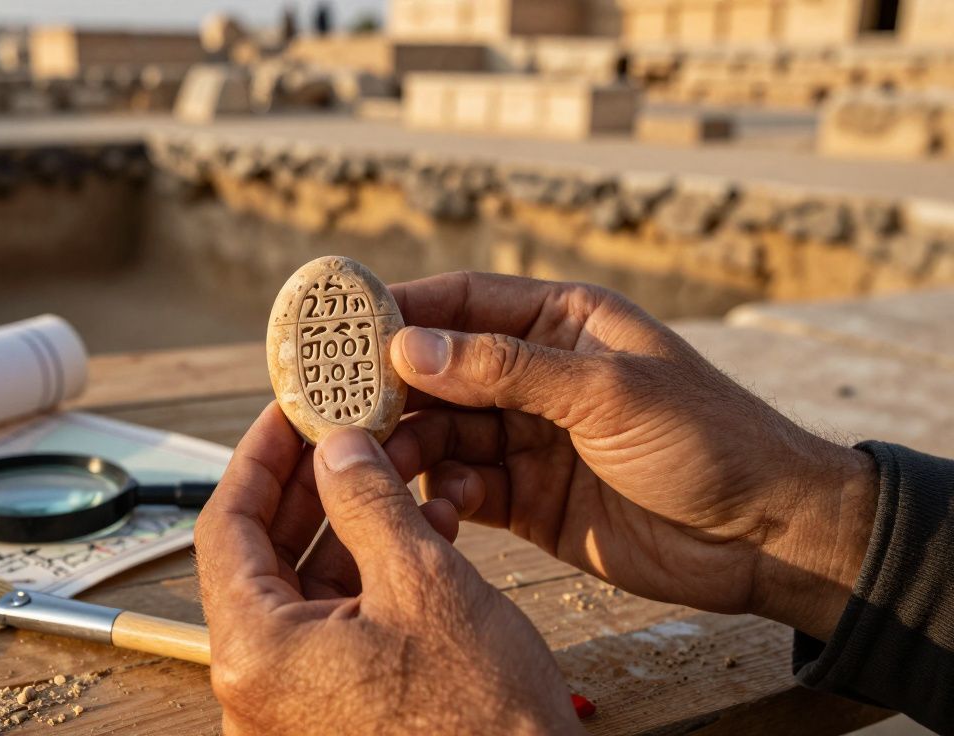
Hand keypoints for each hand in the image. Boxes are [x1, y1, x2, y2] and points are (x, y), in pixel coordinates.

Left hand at [195, 404, 582, 735]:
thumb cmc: (482, 720)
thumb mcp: (424, 582)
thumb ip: (367, 500)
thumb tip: (337, 446)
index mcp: (257, 654)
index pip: (226, 528)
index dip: (258, 458)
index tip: (285, 413)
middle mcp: (259, 687)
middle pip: (263, 557)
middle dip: (308, 487)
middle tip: (338, 430)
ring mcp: (294, 705)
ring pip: (306, 588)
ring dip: (350, 526)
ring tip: (394, 471)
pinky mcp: (334, 713)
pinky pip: (336, 625)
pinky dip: (370, 576)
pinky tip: (419, 530)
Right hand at [381, 272, 877, 641]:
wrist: (765, 536)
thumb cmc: (707, 439)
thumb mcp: (607, 391)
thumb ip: (507, 368)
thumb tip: (411, 346)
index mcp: (560, 322)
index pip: (461, 302)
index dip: (399, 311)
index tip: (339, 327)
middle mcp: (534, 375)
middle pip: (437, 371)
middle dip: (389, 390)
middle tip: (336, 410)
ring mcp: (527, 438)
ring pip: (441, 432)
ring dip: (410, 449)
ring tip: (383, 467)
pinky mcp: (524, 499)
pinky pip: (462, 487)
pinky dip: (441, 496)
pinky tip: (442, 509)